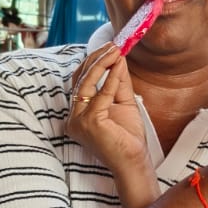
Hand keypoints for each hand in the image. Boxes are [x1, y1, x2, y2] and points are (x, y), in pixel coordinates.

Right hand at [67, 44, 153, 184]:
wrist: (133, 163)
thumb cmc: (128, 138)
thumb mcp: (123, 103)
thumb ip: (118, 82)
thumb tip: (118, 58)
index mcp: (78, 115)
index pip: (80, 82)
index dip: (92, 63)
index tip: (108, 47)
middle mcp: (73, 118)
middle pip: (79, 80)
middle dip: (96, 59)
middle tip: (112, 45)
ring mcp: (79, 121)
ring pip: (86, 84)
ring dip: (102, 64)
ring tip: (115, 50)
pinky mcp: (90, 123)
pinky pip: (100, 95)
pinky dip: (110, 79)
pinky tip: (119, 66)